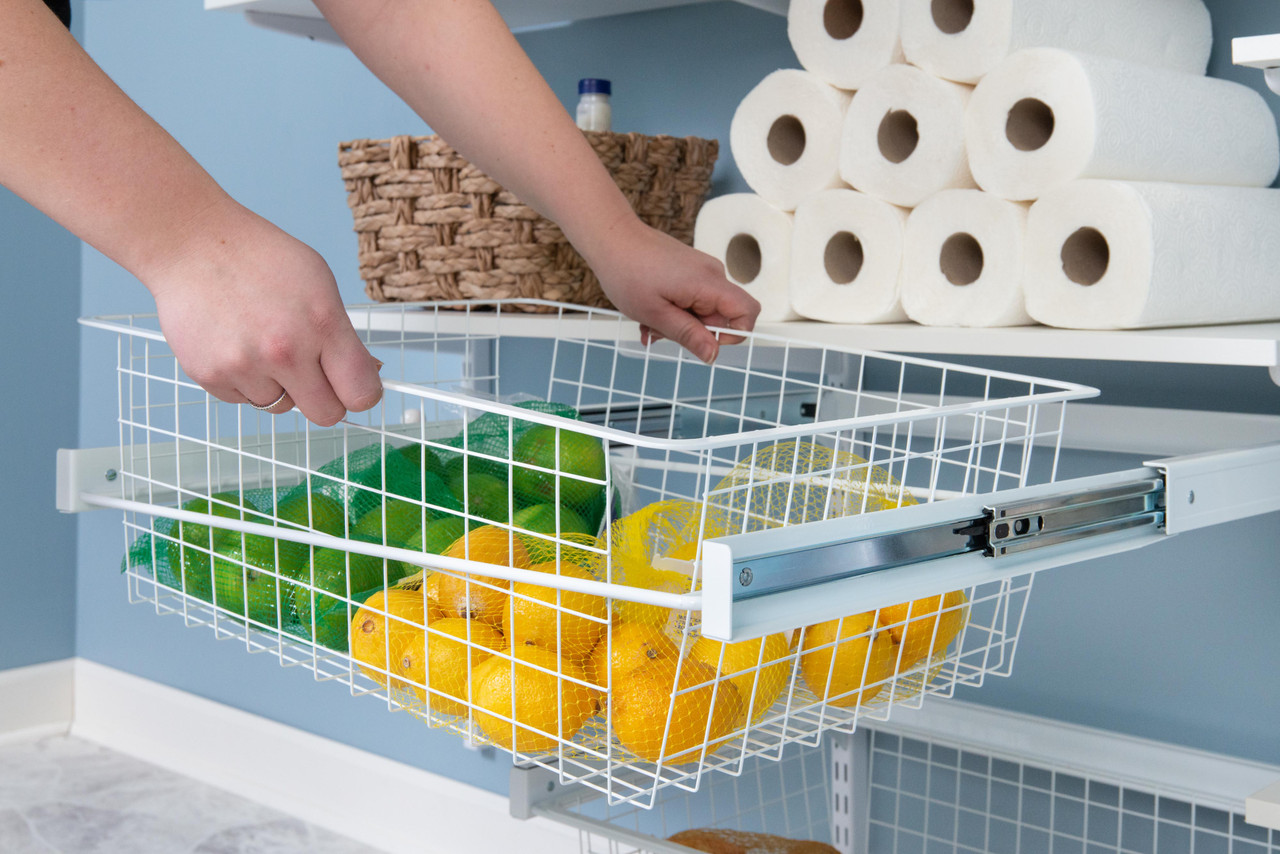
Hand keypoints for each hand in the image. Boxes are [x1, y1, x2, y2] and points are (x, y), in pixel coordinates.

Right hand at [144, 202, 382, 425]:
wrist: (190, 243)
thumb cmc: (259, 258)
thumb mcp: (319, 282)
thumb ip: (342, 334)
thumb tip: (368, 374)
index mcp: (322, 323)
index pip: (361, 394)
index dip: (362, 394)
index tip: (355, 387)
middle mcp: (285, 350)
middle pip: (326, 415)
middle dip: (325, 398)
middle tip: (312, 373)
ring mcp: (245, 366)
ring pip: (282, 407)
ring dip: (279, 385)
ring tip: (262, 342)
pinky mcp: (211, 376)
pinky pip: (245, 400)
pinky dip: (246, 381)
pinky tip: (237, 343)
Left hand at [589, 218, 760, 363]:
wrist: (611, 237)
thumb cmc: (627, 271)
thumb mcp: (655, 314)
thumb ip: (688, 335)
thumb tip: (713, 354)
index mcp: (708, 283)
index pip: (748, 312)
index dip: (733, 334)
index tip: (702, 341)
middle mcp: (711, 274)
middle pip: (720, 316)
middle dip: (693, 332)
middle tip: (659, 332)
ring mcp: (701, 271)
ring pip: (702, 311)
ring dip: (678, 324)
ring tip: (648, 322)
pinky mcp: (690, 270)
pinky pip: (692, 299)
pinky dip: (674, 311)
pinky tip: (650, 313)